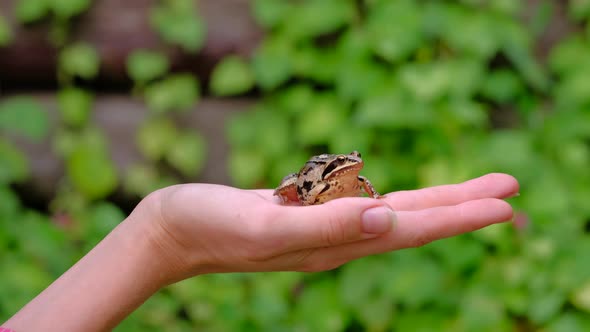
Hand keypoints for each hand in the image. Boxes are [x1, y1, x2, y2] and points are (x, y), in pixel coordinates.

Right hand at [141, 173, 517, 282]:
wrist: (175, 229)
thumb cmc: (211, 226)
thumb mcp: (268, 226)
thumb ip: (327, 225)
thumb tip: (388, 218)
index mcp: (333, 244)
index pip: (410, 230)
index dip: (458, 217)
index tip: (504, 203)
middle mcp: (336, 239)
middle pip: (412, 221)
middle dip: (461, 206)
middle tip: (509, 190)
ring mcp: (322, 227)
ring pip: (391, 211)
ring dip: (434, 202)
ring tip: (470, 192)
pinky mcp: (306, 212)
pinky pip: (360, 202)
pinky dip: (392, 198)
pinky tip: (403, 199)